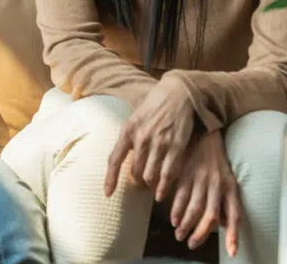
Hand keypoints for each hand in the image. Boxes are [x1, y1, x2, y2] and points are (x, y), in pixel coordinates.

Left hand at [105, 76, 195, 199]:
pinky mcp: (176, 146)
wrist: (178, 94)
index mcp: (127, 130)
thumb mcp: (135, 118)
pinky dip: (164, 185)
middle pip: (135, 171)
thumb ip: (130, 136)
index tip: (108, 194)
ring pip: (150, 175)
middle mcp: (141, 138)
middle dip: (137, 181)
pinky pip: (168, 173)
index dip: (110, 179)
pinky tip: (162, 193)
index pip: (114, 160)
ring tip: (152, 187)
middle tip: (141, 185)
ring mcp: (159, 143)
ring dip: (150, 184)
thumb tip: (124, 156)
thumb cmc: (155, 107)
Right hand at [170, 131, 240, 257]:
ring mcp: (201, 178)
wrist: (202, 133)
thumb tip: (222, 224)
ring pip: (193, 207)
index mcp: (231, 187)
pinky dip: (175, 208)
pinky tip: (172, 217)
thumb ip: (224, 201)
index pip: (234, 216)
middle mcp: (217, 185)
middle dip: (200, 233)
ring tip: (179, 234)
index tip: (232, 251)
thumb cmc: (215, 160)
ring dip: (185, 224)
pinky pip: (180, 194)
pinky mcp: (186, 172)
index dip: (234, 235)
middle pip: (210, 215)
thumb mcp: (226, 179)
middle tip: (190, 244)